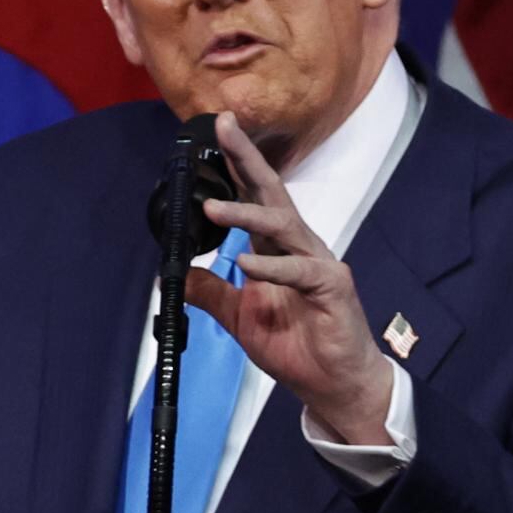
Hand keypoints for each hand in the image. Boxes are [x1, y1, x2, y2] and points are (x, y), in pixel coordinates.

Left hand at [186, 111, 392, 443]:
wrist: (334, 384)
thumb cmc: (297, 347)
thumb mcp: (240, 319)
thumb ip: (213, 294)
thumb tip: (178, 275)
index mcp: (278, 248)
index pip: (254, 197)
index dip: (236, 165)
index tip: (217, 131)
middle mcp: (300, 246)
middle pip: (271, 194)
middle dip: (246, 160)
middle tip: (224, 128)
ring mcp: (318, 263)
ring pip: (282, 226)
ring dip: (246, 216)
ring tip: (211, 209)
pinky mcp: (333, 288)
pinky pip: (299, 271)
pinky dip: (271, 268)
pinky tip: (246, 265)